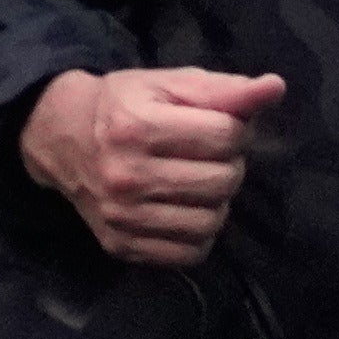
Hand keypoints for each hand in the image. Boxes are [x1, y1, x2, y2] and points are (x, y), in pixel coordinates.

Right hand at [23, 63, 285, 269]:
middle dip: (229, 165)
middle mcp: (127, 176)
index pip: (226, 136)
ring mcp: (122, 217)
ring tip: (198, 183)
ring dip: (216, 201)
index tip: (220, 126)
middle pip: (223, 181)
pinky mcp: (121, 246)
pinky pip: (189, 254)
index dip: (237, 129)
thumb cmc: (125, 105)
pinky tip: (185, 209)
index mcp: (138, 127)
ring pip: (210, 222)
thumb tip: (275, 88)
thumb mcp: (171, 85)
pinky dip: (198, 234)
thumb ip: (224, 89)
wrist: (63, 139)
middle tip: (210, 156)